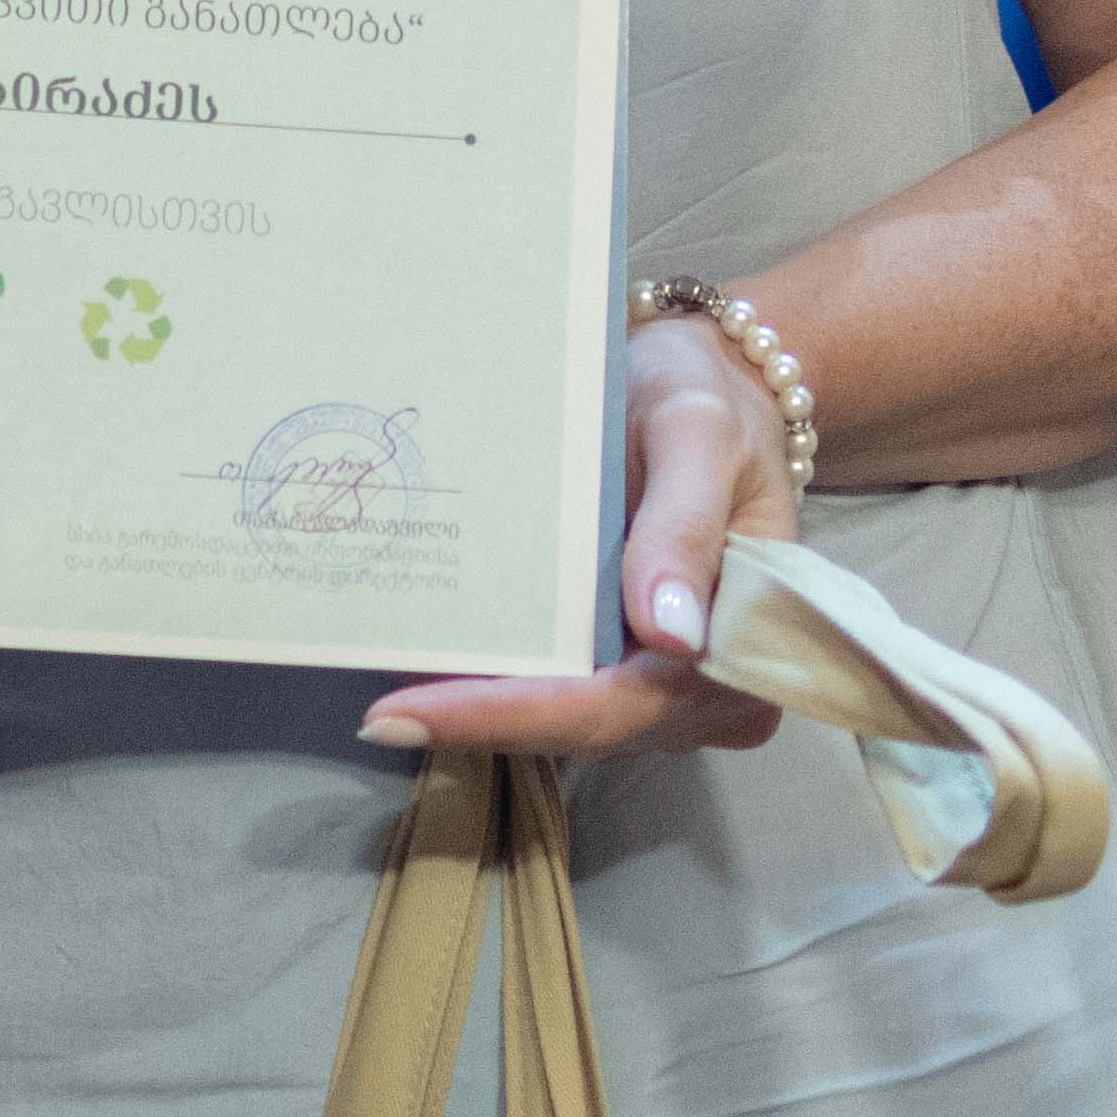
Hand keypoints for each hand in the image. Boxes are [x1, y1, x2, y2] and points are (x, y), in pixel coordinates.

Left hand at [360, 315, 791, 760]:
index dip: (515, 718)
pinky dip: (502, 679)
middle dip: (480, 721)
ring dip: (483, 707)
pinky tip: (432, 663)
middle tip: (378, 716)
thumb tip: (673, 634)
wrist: (719, 390)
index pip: (617, 704)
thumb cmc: (710, 404)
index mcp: (739, 643)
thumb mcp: (698, 436)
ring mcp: (668, 684)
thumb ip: (684, 526)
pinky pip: (563, 685)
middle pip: (581, 725)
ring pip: (564, 718)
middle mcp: (706, 688)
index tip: (412, 716)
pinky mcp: (633, 664)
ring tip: (390, 693)